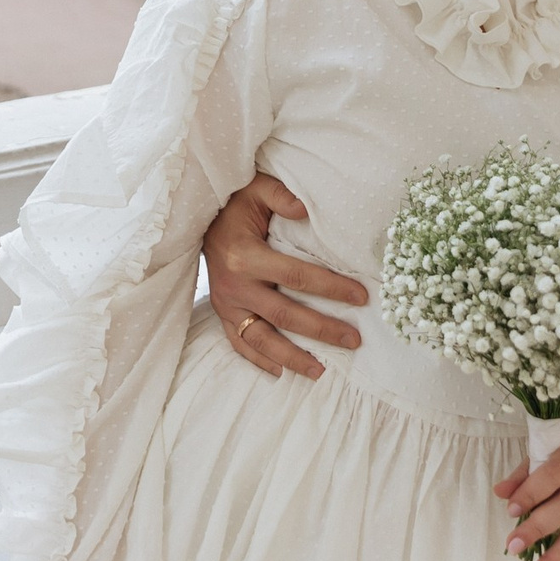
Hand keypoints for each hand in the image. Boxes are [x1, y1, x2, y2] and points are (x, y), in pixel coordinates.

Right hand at [204, 170, 367, 377]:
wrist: (198, 219)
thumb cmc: (235, 203)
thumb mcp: (256, 188)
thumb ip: (282, 196)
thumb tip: (306, 210)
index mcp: (245, 255)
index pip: (296, 276)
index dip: (330, 288)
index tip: (361, 297)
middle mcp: (235, 285)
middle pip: (284, 314)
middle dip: (321, 330)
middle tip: (354, 340)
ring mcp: (226, 304)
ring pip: (261, 339)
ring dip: (291, 358)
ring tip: (321, 372)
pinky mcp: (221, 313)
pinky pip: (239, 343)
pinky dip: (259, 360)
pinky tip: (281, 372)